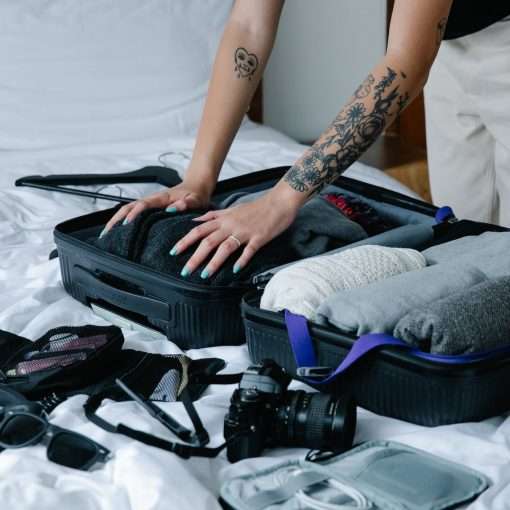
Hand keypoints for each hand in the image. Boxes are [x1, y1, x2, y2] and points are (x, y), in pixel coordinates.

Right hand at [101, 178, 211, 235]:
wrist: (196, 186)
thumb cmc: (196, 194)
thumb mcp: (196, 200)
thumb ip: (186, 204)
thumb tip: (172, 209)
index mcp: (161, 198)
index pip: (143, 205)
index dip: (133, 214)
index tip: (126, 224)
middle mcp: (152, 199)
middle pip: (128, 207)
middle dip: (116, 219)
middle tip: (107, 233)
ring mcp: (149, 203)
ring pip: (127, 210)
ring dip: (116, 220)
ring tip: (107, 235)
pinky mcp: (149, 208)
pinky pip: (132, 213)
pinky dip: (122, 221)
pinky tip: (118, 231)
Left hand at [172, 185, 303, 278]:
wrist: (279, 201)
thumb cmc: (257, 207)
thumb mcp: (232, 209)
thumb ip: (214, 215)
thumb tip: (196, 220)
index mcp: (224, 219)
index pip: (199, 230)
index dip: (185, 241)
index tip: (173, 251)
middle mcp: (231, 225)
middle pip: (208, 241)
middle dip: (195, 257)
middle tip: (184, 271)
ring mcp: (245, 232)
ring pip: (225, 247)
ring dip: (214, 262)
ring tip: (204, 275)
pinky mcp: (259, 238)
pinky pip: (248, 250)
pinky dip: (241, 260)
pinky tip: (234, 270)